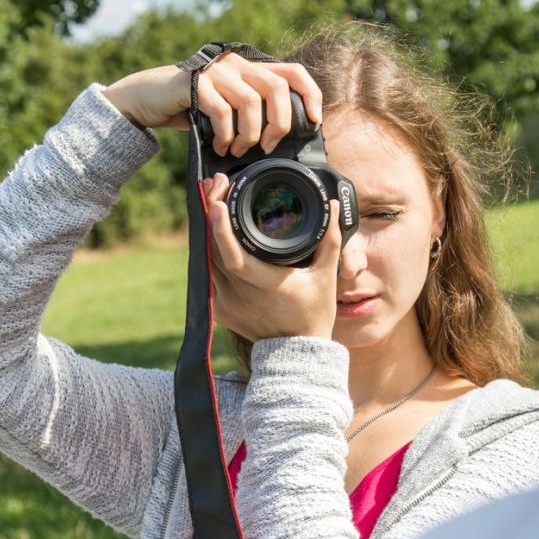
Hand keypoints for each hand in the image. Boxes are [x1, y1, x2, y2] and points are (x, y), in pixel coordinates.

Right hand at [101, 55, 323, 155]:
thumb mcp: (231, 108)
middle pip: (277, 87)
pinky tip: (221, 146)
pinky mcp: (196, 82)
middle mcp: (238, 63)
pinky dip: (226, 135)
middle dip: (279, 123)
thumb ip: (255, 111)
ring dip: (250, 135)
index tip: (314, 120)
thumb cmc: (196, 109)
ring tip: (239, 149)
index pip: (294, 72)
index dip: (310, 94)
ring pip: (251, 102)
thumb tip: (284, 139)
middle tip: (269, 145)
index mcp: (252, 68)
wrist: (148, 99)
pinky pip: (223, 112)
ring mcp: (217, 70)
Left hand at [203, 173, 341, 341]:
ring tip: (213, 198)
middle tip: (216, 184)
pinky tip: (213, 230)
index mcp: (266, 285)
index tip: (216, 200)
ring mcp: (225, 304)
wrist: (295, 354)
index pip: (233, 256)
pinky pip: (208, 273)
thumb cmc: (314, 314)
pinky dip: (209, 250)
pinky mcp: (218, 310)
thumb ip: (330, 239)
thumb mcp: (326, 276)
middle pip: (212, 248)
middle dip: (210, 211)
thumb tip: (333, 207)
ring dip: (206, 228)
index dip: (220, 228)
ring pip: (205, 258)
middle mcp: (240, 295)